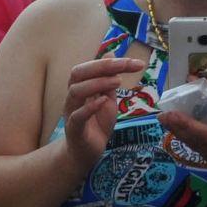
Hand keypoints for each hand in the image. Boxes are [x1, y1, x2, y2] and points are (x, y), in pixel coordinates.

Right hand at [60, 56, 145, 171]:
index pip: (91, 67)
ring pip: (76, 91)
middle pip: (78, 73)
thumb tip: (112, 54)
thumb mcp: (107, 98)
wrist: (86, 152)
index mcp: (81, 86)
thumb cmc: (96, 123)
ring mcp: (71, 112)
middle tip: (124, 65)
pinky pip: (77, 115)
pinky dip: (90, 106)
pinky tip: (103, 100)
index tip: (135, 63)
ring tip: (117, 82)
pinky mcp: (74, 129)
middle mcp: (73, 96)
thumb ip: (109, 79)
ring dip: (97, 83)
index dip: (111, 62)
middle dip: (101, 66)